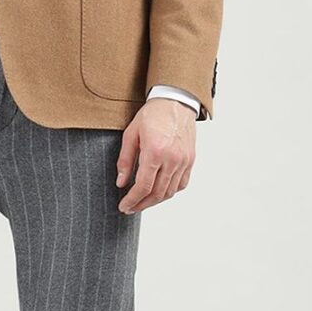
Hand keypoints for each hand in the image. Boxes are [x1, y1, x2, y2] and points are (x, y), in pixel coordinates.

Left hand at [115, 98, 195, 212]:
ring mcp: (184, 160)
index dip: (132, 200)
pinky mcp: (190, 160)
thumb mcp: (131, 134)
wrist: (175, 101)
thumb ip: (125, 161)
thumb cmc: (152, 115)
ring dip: (155, 201)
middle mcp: (172, 159)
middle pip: (157, 194)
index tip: (123, 207)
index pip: (143, 187)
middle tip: (130, 208)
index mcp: (155, 152)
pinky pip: (181, 184)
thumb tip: (121, 183)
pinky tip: (159, 192)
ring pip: (170, 192)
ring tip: (142, 202)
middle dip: (142, 204)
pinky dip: (170, 192)